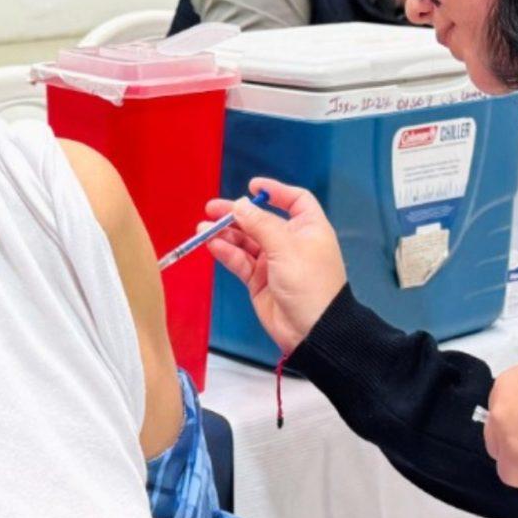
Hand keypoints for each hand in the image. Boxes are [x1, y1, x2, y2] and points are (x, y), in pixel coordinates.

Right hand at [203, 178, 348, 355]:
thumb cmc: (311, 286)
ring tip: (204, 228)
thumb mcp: (286, 248)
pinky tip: (212, 245)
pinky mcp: (259, 281)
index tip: (253, 186)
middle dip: (237, 214)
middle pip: (261, 220)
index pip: (295, 201)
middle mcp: (291, 242)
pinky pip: (240, 261)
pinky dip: (226, 252)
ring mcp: (274, 262)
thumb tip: (240, 205)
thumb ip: (260, 224)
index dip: (275, 191)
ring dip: (226, 234)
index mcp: (308, 229)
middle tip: (213, 209)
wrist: (312, 331)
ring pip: (246, 241)